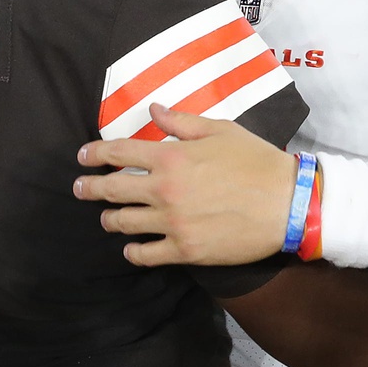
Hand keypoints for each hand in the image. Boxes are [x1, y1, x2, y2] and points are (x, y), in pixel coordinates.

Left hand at [73, 103, 297, 266]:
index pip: (118, 153)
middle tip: (79, 189)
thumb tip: (152, 111)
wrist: (288, 203)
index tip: (82, 157)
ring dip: (110, 219)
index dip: (94, 154)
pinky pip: (146, 255)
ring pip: (124, 223)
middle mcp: (165, 190)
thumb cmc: (256, 161)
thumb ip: (181, 121)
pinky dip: (133, 251)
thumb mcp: (220, 130)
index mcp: (171, 156)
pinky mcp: (186, 250)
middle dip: (89, 188)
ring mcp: (173, 223)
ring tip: (107, 218)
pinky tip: (131, 248)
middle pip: (112, 190)